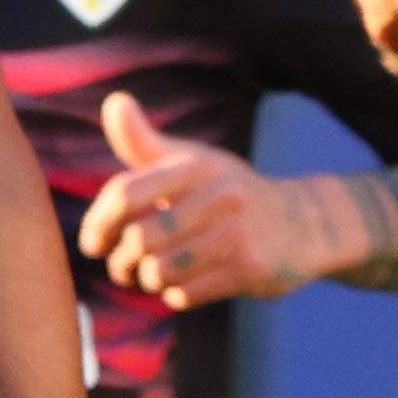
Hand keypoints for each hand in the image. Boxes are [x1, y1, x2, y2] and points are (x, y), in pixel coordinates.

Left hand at [75, 89, 315, 306]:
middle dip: (121, 261)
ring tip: (150, 275)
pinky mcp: (250, 270)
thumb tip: (114, 102)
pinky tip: (183, 285)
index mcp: (196, 167)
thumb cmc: (227, 192)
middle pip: (139, 240)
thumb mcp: (190, 162)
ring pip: (159, 271)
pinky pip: (185, 295)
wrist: (304, 224)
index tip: (93, 243)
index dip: (98, 223)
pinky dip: (174, 295)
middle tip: (123, 267)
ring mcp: (238, 234)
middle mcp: (220, 196)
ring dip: (146, 280)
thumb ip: (144, 143)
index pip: (125, 193)